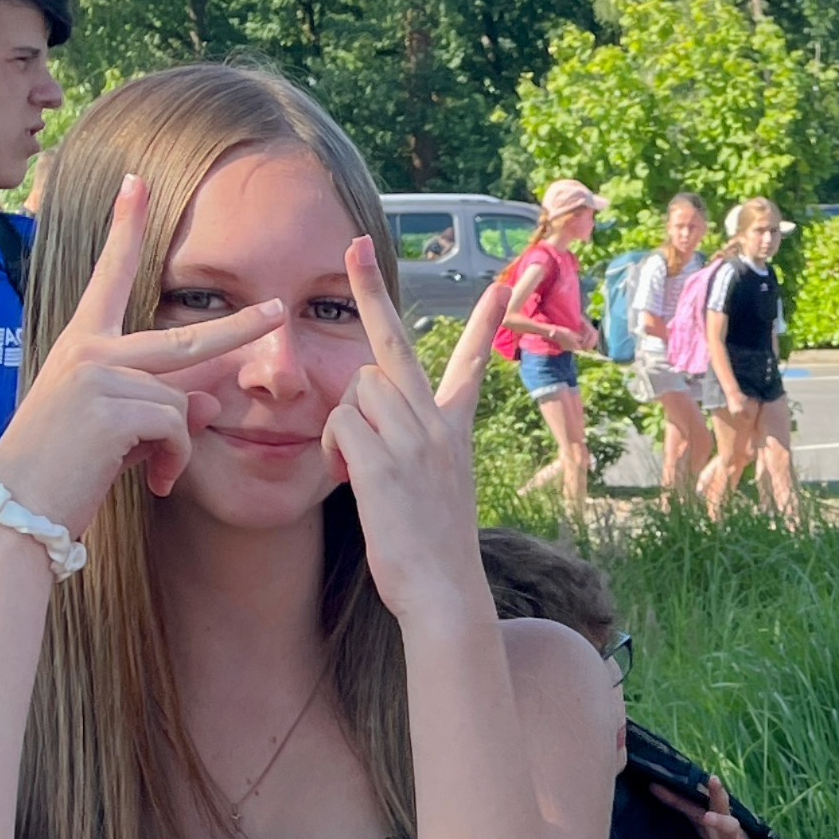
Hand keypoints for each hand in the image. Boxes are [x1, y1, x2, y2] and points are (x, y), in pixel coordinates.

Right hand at [0, 175, 283, 537]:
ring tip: (154, 475)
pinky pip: (175, 428)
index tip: (138, 183)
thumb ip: (161, 409)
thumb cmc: (60, 475)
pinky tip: (152, 483)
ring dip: (178, 446)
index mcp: (82, 347)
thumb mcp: (116, 435)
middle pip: (186, 336)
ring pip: (182, 399)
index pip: (109, 278)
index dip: (126, 229)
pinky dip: (174, 462)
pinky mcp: (110, 406)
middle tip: (279, 312)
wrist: (15, 513)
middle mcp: (89, 351)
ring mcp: (97, 374)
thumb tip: (212, 400)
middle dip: (240, 328)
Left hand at [325, 248, 501, 628]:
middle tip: (353, 244)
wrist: (445, 593)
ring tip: (357, 468)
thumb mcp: (437, 489)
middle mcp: (437, 424)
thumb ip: (413, 448)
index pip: (473, 364)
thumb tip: (368, 423)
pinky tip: (350, 480)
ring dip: (345, 422)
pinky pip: (341, 423)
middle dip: (369, 290)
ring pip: (356, 389)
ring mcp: (414, 439)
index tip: (502, 284)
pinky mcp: (384, 460)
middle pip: (395, 344)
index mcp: (454, 431)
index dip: (486, 322)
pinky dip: (335, 448)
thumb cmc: (432, 551)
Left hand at [650, 774, 766, 838]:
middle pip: (731, 825)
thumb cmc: (720, 836)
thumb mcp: (704, 821)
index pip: (721, 804)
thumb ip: (682, 805)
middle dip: (720, 821)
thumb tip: (653, 786)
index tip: (712, 779)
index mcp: (725, 820)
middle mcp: (733, 837)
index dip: (717, 792)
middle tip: (708, 817)